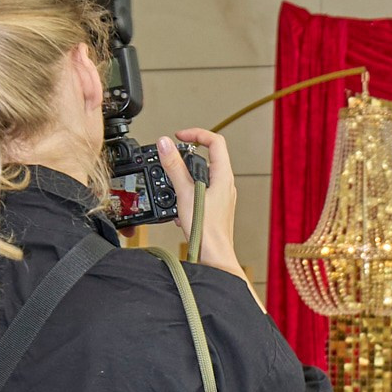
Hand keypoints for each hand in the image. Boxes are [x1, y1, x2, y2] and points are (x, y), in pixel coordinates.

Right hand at [158, 128, 240, 278]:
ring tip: (174, 187)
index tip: (179, 136)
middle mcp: (226, 186)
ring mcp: (222, 198)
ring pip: (203, 177)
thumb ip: (174, 167)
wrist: (214, 257)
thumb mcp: (185, 193)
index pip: (215, 142)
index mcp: (223, 177)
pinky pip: (201, 193)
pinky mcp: (215, 209)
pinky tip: (179, 208)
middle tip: (173, 158)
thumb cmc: (207, 231)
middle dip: (188, 156)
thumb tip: (166, 144)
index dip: (197, 133)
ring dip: (185, 178)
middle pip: (209, 157)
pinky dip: (187, 194)